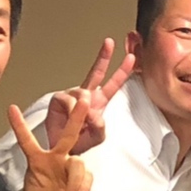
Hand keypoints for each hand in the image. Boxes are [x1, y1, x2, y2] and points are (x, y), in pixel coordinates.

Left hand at [9, 100, 94, 190]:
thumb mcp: (31, 190)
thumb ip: (38, 182)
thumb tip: (51, 182)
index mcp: (38, 157)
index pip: (27, 140)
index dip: (19, 125)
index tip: (11, 108)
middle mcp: (56, 156)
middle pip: (67, 134)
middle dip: (76, 117)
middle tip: (83, 101)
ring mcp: (70, 165)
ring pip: (77, 162)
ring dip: (75, 178)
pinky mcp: (83, 177)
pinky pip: (86, 177)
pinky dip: (82, 187)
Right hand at [42, 35, 137, 156]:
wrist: (60, 148)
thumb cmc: (78, 141)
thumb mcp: (97, 137)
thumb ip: (100, 126)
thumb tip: (92, 112)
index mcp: (99, 101)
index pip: (113, 84)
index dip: (122, 71)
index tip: (131, 57)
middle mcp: (86, 95)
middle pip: (97, 72)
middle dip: (104, 56)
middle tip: (110, 42)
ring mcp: (72, 95)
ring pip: (84, 94)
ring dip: (84, 112)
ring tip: (80, 124)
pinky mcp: (59, 98)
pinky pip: (70, 102)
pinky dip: (73, 113)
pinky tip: (71, 120)